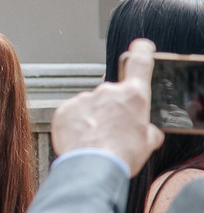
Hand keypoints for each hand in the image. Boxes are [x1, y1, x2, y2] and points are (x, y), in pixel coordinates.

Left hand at [51, 38, 165, 169]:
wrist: (92, 166)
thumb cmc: (121, 155)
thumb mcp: (148, 142)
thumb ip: (147, 128)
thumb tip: (146, 130)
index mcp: (133, 96)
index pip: (139, 62)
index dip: (141, 51)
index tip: (141, 46)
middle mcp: (108, 92)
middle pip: (111, 94)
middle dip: (112, 109)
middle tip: (112, 131)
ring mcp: (84, 99)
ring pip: (90, 105)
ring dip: (93, 118)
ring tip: (95, 140)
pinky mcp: (64, 109)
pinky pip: (72, 114)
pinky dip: (76, 124)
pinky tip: (81, 139)